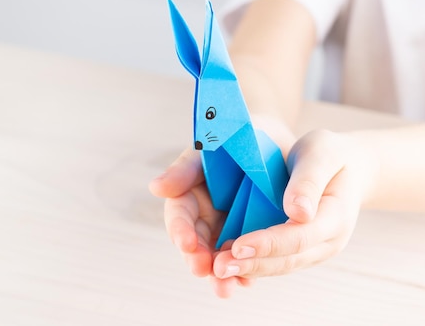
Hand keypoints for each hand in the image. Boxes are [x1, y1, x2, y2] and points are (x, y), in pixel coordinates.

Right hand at [148, 115, 296, 297]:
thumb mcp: (208, 146)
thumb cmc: (232, 135)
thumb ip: (185, 168)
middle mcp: (205, 216)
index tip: (188, 243)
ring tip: (226, 288)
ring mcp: (227, 228)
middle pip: (197, 244)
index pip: (180, 216)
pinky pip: (244, 257)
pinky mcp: (250, 236)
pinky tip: (248, 282)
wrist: (269, 138)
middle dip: (199, 260)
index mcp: (190, 195)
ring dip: (221, 274)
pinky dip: (245, 271)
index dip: (181, 231)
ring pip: (219, 256)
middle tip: (206, 271)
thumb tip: (156, 188)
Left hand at [212, 129, 378, 279]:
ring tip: (219, 271)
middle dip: (253, 264)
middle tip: (219, 267)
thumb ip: (309, 181)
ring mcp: (315, 250)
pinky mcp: (301, 250)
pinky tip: (230, 264)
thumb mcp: (321, 154)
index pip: (299, 237)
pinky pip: (277, 261)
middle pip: (288, 259)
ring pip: (281, 266)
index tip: (238, 246)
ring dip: (250, 270)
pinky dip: (254, 264)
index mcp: (335, 217)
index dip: (267, 243)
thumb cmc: (331, 155)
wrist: (348, 167)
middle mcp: (327, 241)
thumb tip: (298, 212)